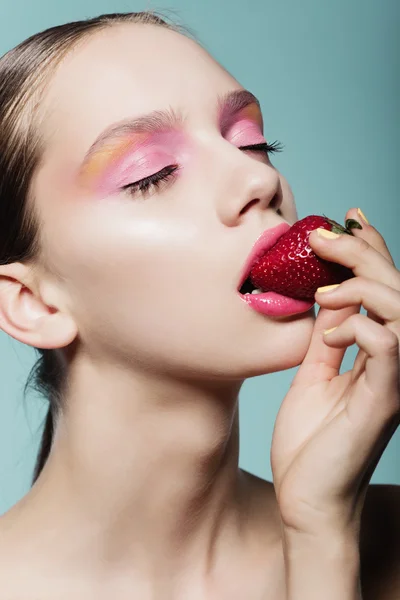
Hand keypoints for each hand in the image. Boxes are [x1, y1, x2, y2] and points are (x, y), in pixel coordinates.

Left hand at [270, 207, 399, 536]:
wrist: (308, 498)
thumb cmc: (311, 440)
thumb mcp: (314, 373)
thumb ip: (326, 336)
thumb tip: (325, 294)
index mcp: (378, 353)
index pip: (384, 289)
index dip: (371, 250)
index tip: (345, 218)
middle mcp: (395, 362)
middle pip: (398, 289)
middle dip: (363, 253)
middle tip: (323, 235)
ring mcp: (395, 380)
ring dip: (362, 287)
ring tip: (322, 292)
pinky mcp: (386, 400)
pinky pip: (389, 346)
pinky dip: (358, 327)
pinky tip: (328, 335)